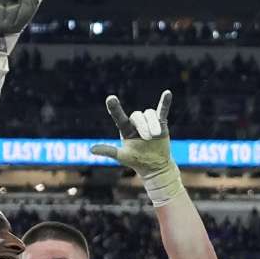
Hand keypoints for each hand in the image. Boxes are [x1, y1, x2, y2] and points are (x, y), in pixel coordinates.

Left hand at [90, 90, 182, 205]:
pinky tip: (168, 93)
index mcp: (125, 128)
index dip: (114, 108)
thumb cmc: (136, 160)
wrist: (154, 165)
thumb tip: (91, 150)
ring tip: (156, 135)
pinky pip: (162, 110)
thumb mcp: (122, 156)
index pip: (118, 116)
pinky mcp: (161, 123)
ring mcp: (148, 121)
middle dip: (143, 126)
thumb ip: (109, 151)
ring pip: (150, 114)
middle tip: (148, 138)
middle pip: (138, 115)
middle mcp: (136, 122)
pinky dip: (165, 102)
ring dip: (153, 124)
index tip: (110, 98)